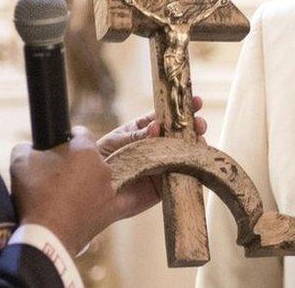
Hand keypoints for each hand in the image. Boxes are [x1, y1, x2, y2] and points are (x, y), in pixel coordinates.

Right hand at [9, 127, 117, 254]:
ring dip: (87, 182)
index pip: (81, 133)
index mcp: (84, 150)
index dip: (68, 139)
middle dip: (76, 162)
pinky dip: (118, 198)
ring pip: (99, 178)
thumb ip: (27, 147)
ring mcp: (109, 190)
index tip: (59, 147)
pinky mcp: (111, 211)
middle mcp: (102, 166)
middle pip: (90, 157)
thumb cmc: (34, 194)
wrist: (46, 235)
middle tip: (58, 175)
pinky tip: (113, 198)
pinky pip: (125, 201)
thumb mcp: (20, 160)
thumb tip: (31, 148)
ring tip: (66, 196)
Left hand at [95, 97, 207, 218]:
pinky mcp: (166, 186)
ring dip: (196, 146)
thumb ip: (137, 136)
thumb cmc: (102, 160)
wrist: (94, 192)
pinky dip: (192, 169)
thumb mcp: (116, 141)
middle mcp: (158, 146)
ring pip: (185, 154)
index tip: (197, 101)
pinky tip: (197, 162)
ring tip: (199, 142)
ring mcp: (164, 165)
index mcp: (145, 130)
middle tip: (199, 124)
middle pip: (181, 134)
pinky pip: (182, 177)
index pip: (167, 116)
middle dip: (194, 127)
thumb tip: (156, 127)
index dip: (182, 108)